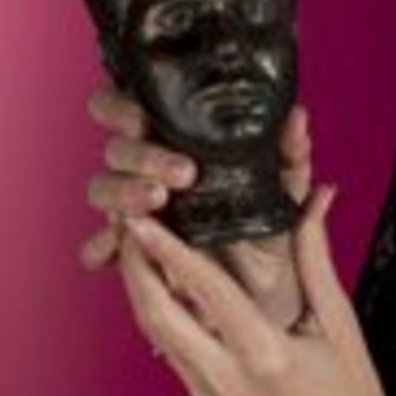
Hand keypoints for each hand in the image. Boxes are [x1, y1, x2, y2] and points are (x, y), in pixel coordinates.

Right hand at [81, 86, 312, 327]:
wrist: (267, 290)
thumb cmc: (271, 226)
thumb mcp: (285, 189)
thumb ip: (290, 154)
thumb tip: (297, 118)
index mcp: (175, 141)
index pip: (125, 105)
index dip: (120, 107)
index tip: (143, 118)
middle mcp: (146, 169)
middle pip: (116, 148)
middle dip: (141, 156)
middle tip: (180, 172)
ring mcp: (133, 208)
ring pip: (102, 188)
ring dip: (122, 192)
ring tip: (156, 201)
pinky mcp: (129, 248)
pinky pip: (97, 245)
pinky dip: (101, 246)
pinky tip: (113, 252)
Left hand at [118, 187, 395, 395]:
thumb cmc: (349, 389)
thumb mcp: (337, 318)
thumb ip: (315, 255)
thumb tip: (318, 196)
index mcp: (264, 355)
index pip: (204, 290)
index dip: (168, 249)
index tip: (142, 218)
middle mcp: (225, 378)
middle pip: (155, 313)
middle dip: (134, 264)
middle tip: (126, 220)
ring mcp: (207, 393)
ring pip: (154, 330)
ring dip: (139, 285)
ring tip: (135, 243)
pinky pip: (168, 345)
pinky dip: (157, 309)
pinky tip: (159, 281)